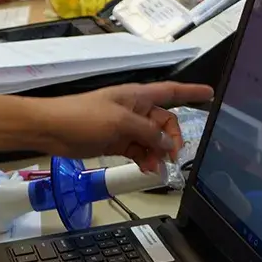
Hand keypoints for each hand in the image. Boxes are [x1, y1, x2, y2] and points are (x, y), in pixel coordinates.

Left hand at [32, 82, 212, 171]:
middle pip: (165, 122)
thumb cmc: (82, 117)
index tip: (210, 95)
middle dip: (172, 139)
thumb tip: (167, 143)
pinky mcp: (115, 142)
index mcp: (137, 96)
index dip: (191, 92)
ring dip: (158, 154)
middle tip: (172, 156)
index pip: (171, 92)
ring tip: (156, 168)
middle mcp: (134, 110)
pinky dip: (145, 159)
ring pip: (152, 140)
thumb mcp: (120, 122)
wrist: (51, 129)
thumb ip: (147, 132)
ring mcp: (125, 127)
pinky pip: (138, 150)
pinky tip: (147, 169)